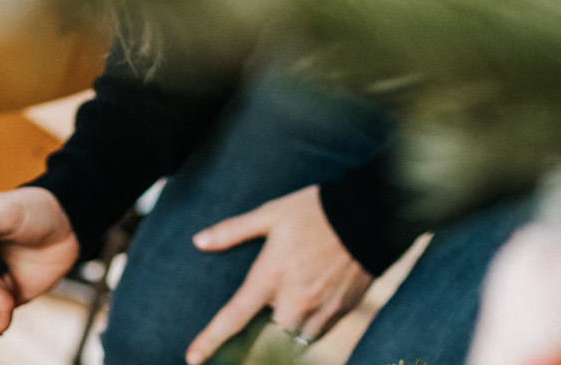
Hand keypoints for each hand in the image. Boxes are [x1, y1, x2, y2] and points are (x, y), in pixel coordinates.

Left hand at [184, 185, 371, 363]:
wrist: (368, 215)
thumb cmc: (314, 212)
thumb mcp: (269, 214)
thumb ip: (232, 231)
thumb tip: (199, 242)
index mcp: (270, 276)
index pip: (234, 316)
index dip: (211, 340)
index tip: (192, 358)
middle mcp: (294, 300)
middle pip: (266, 336)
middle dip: (259, 331)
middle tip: (262, 309)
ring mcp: (320, 309)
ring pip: (293, 338)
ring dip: (284, 330)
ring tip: (286, 304)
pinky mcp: (342, 313)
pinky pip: (317, 333)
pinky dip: (307, 326)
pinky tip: (307, 303)